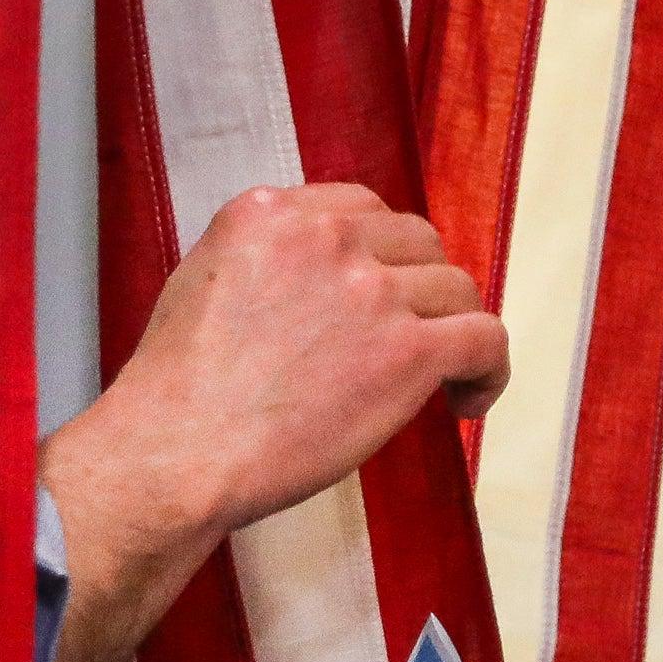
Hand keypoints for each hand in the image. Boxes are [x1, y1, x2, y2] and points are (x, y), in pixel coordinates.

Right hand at [39, 185, 507, 661]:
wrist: (174, 452)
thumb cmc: (175, 393)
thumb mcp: (202, 282)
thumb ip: (265, 261)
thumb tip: (314, 283)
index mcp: (269, 212)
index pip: (362, 209)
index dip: (384, 253)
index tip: (384, 291)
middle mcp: (326, 237)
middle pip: (417, 242)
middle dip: (420, 289)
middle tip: (412, 337)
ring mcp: (371, 290)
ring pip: (456, 290)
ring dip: (453, 331)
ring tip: (442, 380)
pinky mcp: (408, 350)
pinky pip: (485, 339)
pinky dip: (488, 370)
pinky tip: (466, 401)